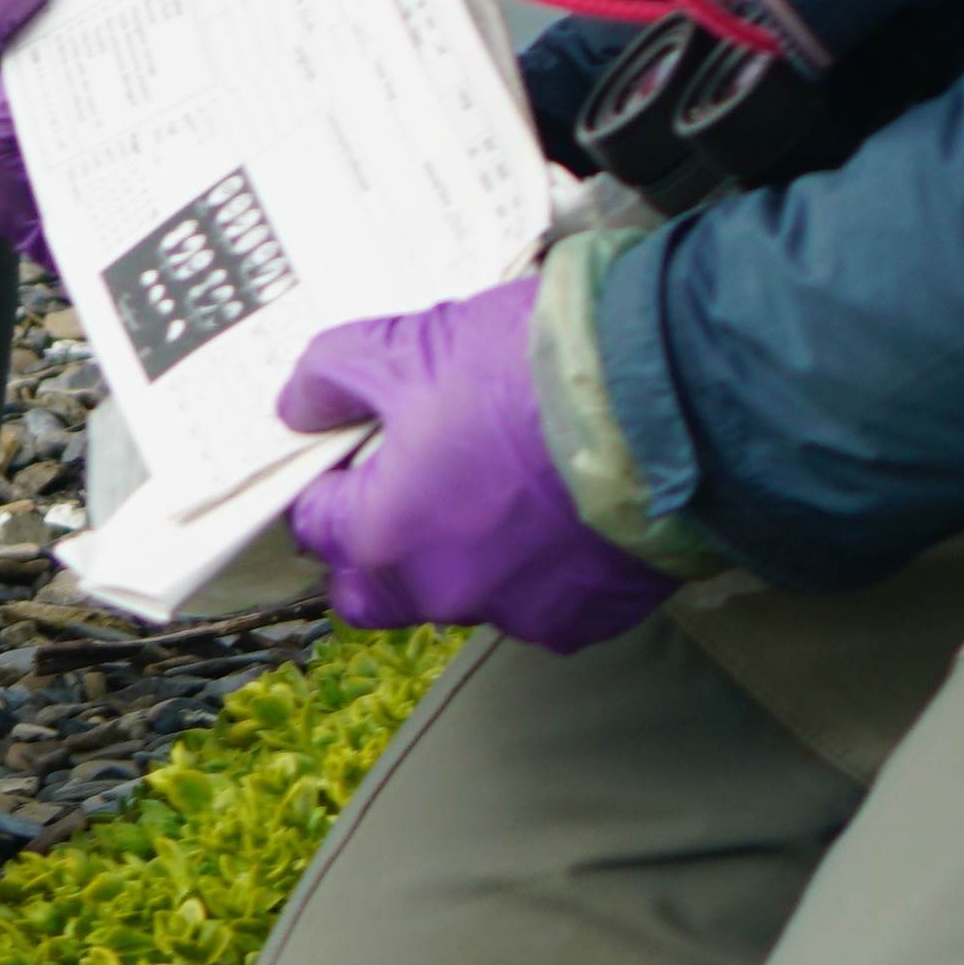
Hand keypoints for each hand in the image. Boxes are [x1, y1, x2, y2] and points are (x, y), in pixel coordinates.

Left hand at [276, 277, 676, 650]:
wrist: (664, 403)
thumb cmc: (533, 376)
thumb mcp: (410, 347)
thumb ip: (333, 377)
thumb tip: (299, 405)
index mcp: (382, 538)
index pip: (315, 527)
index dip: (325, 482)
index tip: (347, 453)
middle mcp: (444, 592)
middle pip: (375, 588)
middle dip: (374, 545)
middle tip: (403, 481)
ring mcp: (522, 612)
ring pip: (461, 594)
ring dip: (462, 552)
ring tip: (497, 479)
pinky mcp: (590, 616)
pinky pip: (540, 600)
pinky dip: (539, 565)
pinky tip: (558, 508)